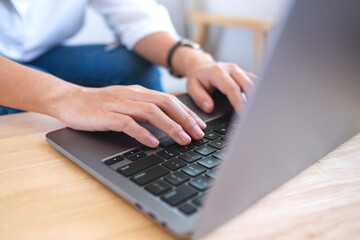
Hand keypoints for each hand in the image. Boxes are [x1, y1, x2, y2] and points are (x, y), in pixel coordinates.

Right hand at [55, 85, 205, 147]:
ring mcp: (118, 104)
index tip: (200, 125)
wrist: (69, 100)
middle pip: (165, 104)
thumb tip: (168, 122)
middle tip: (198, 134)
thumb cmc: (100, 105)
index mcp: (139, 92)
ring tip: (183, 140)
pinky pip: (127, 124)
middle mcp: (132, 95)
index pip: (169, 100)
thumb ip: (144, 109)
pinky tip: (153, 143)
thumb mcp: (126, 103)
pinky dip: (142, 133)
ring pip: (150, 112)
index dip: (187, 112)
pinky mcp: (106, 115)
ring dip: (170, 126)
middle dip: (185, 119)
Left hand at [186, 61, 255, 112]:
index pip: (232, 88)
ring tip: (260, 110)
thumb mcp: (192, 87)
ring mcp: (239, 70)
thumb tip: (209, 108)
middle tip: (254, 115)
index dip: (239, 102)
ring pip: (254, 82)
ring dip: (258, 95)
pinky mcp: (244, 73)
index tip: (243, 113)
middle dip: (252, 100)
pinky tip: (260, 102)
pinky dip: (259, 91)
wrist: (201, 66)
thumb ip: (200, 98)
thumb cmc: (197, 77)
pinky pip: (255, 81)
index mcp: (218, 72)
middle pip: (247, 84)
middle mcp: (231, 69)